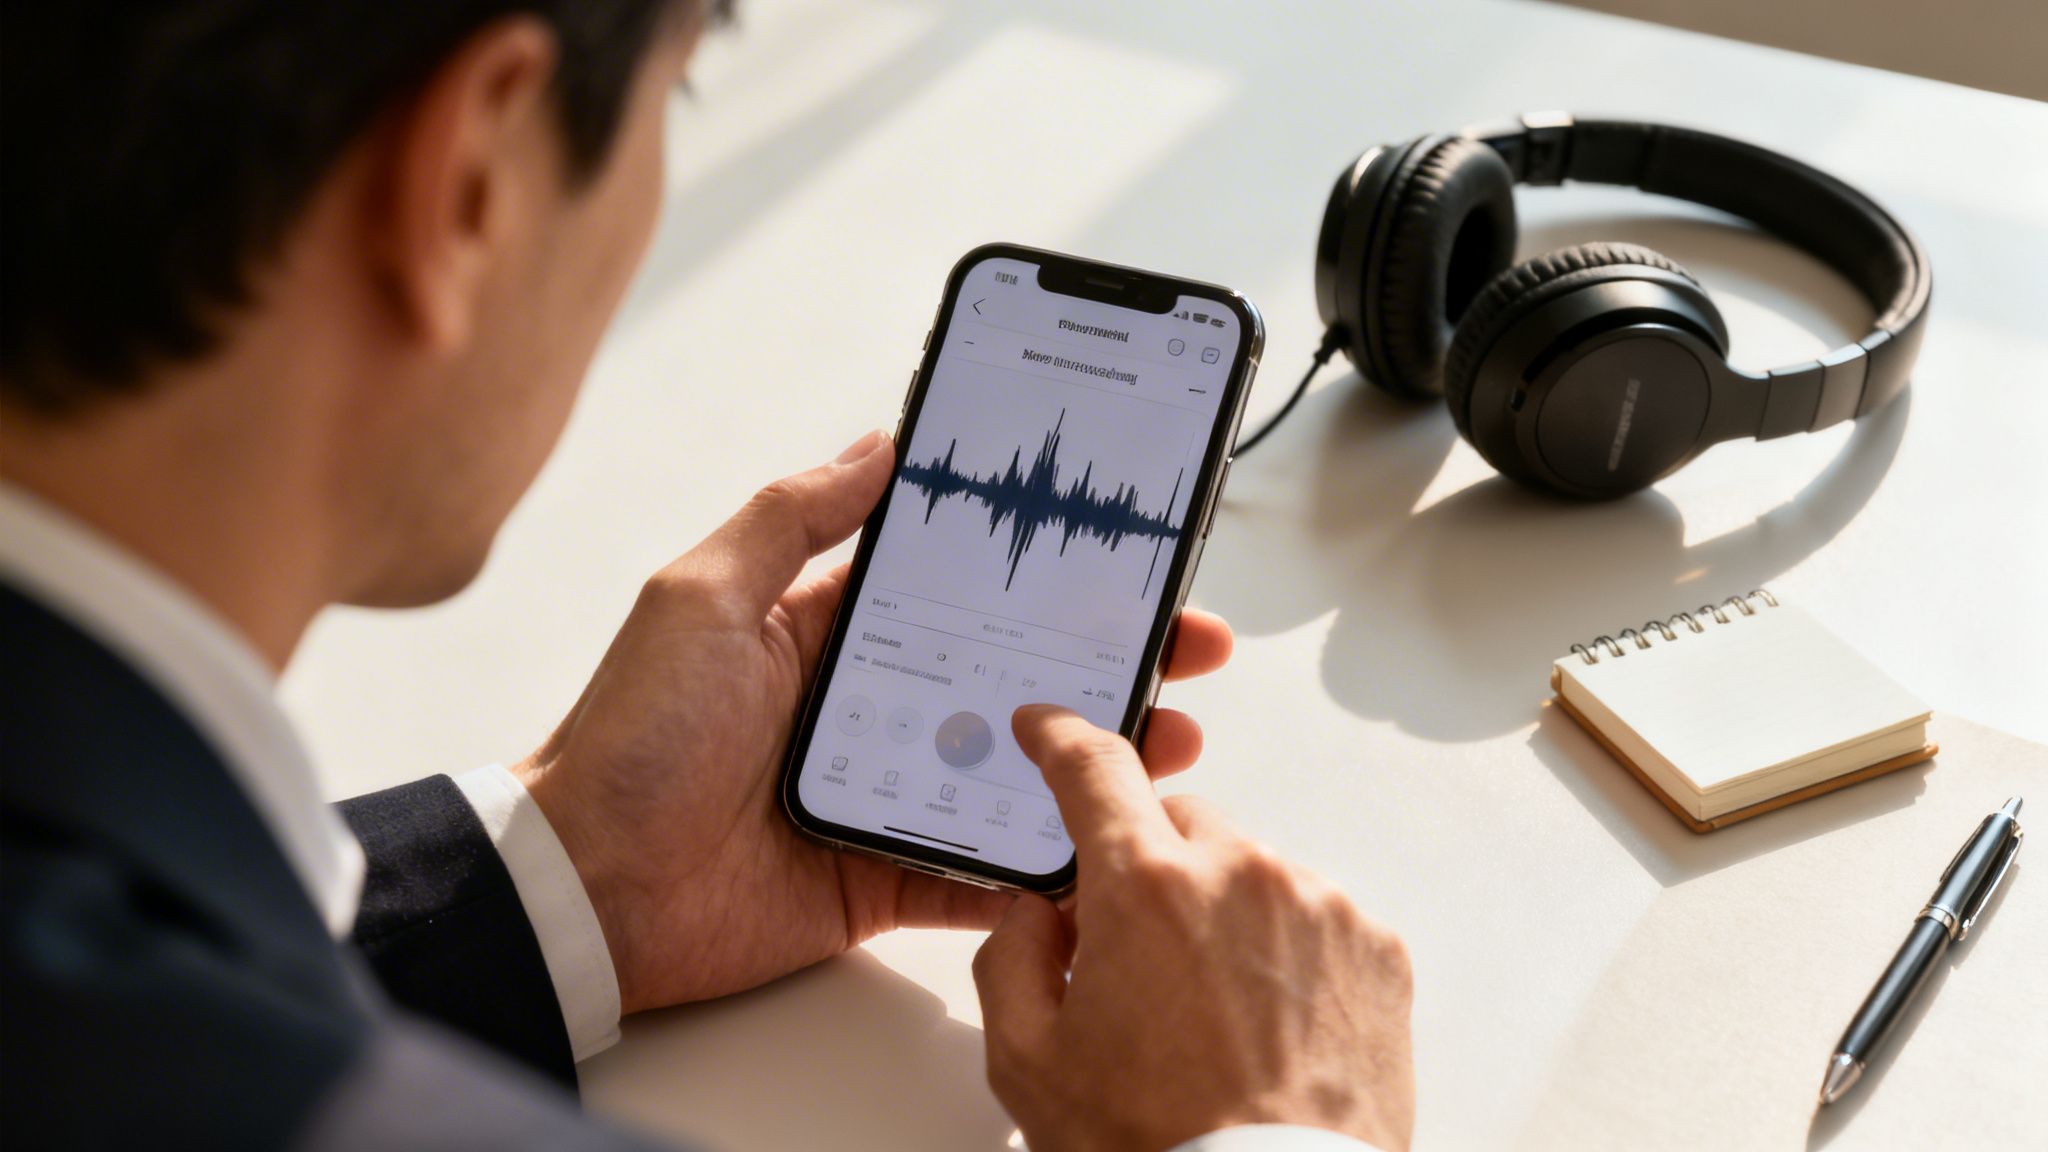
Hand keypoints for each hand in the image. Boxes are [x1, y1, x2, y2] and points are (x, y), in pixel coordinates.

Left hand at [514, 431, 1234, 1012]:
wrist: (583, 891)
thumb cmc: (630, 738)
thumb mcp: (701, 596)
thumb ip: (792, 517)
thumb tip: (878, 440)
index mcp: (831, 632)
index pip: (964, 588)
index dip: (1045, 568)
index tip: (1121, 549)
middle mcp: (870, 708)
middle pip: (1012, 676)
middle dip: (1104, 659)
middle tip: (1187, 647)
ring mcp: (885, 794)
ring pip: (1016, 771)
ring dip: (1096, 758)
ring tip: (1174, 744)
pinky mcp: (883, 877)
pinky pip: (979, 872)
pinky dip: (1042, 866)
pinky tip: (1109, 845)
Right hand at [973, 706, 1415, 1151]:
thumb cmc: (1157, 1149)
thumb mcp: (1031, 1063)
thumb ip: (1012, 959)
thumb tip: (1034, 914)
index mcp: (1146, 887)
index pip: (1094, 769)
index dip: (1061, 740)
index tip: (1048, 730)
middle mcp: (1242, 873)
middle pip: (1180, 823)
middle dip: (1150, 866)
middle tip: (1136, 954)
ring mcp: (1320, 905)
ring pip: (1251, 869)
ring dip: (1223, 910)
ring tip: (1212, 1010)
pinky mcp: (1378, 948)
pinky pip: (1315, 914)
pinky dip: (1286, 948)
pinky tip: (1268, 1021)